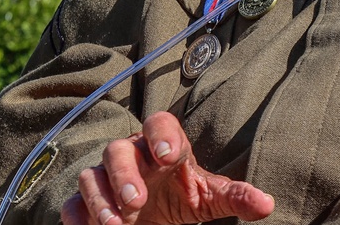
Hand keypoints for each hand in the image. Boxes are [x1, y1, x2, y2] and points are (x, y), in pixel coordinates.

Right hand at [61, 111, 274, 224]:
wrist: (155, 214)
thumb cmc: (183, 195)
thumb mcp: (210, 197)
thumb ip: (235, 197)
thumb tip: (267, 204)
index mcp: (164, 145)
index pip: (160, 123)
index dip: (162, 135)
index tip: (170, 156)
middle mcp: (132, 155)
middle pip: (119, 148)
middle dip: (125, 173)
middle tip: (138, 200)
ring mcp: (106, 177)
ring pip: (92, 176)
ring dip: (102, 200)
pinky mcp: (87, 203)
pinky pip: (73, 203)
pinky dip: (79, 216)